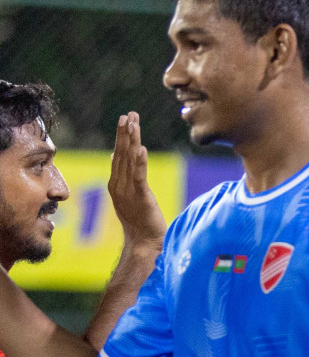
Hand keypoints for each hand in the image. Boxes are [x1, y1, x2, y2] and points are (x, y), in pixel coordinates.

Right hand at [108, 113, 166, 249]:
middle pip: (121, 154)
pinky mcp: (140, 197)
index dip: (122, 136)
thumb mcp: (129, 195)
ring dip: (131, 141)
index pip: (118, 155)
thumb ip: (123, 176)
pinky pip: (139, 176)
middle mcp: (118, 185)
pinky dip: (139, 162)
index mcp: (115, 183)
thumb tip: (116, 157)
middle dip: (125, 132)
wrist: (144, 243)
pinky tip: (141, 148)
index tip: (125, 118)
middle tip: (128, 114)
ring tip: (133, 123)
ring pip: (128, 161)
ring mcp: (127, 191)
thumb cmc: (139, 221)